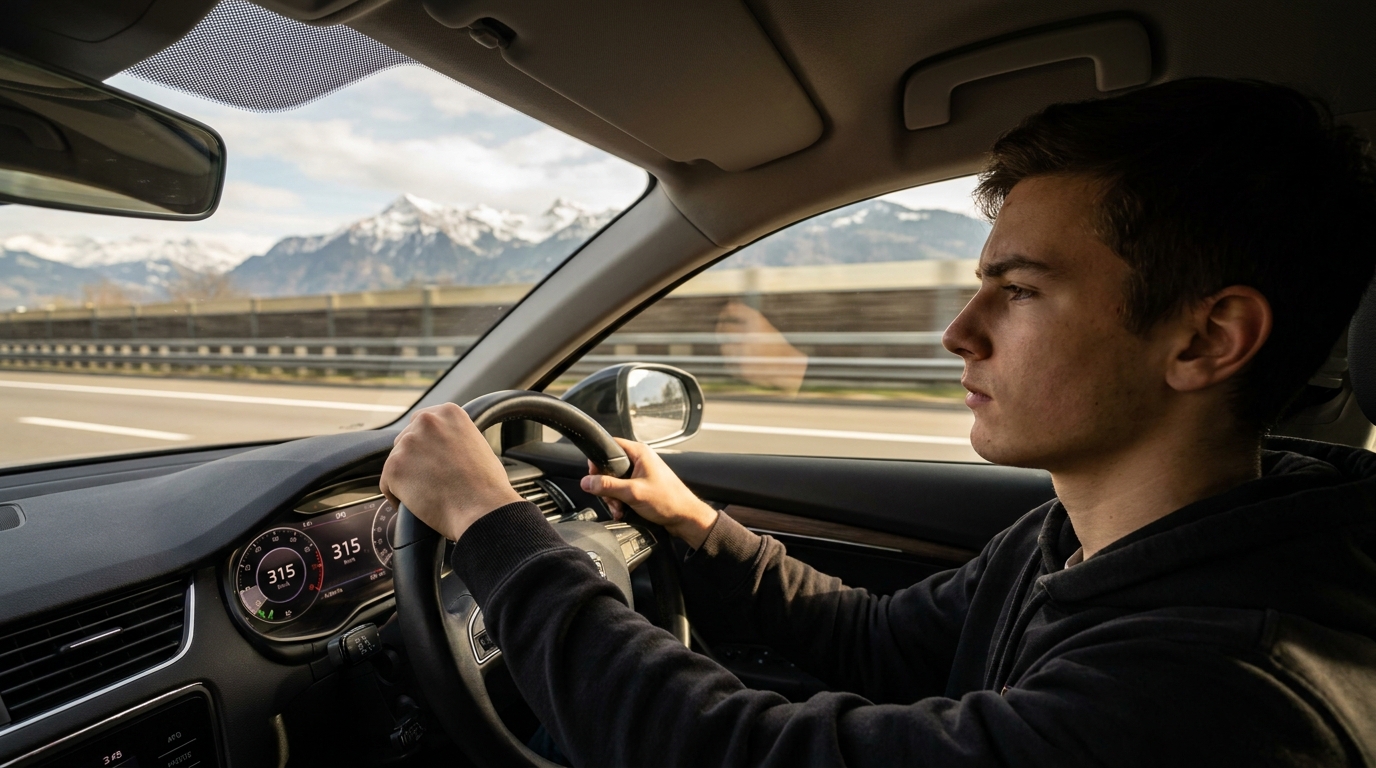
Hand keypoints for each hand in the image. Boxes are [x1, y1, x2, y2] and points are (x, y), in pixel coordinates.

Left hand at [380, 403, 523, 540]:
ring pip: (397, 461)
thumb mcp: (477, 444)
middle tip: (431, 478)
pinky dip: (398, 496)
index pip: (424, 422)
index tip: (432, 458)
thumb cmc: (486, 484)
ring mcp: (408, 444)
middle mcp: (426, 421)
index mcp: (448, 412)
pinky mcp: (394, 467)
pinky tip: (417, 504)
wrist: (482, 509)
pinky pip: (387, 483)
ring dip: (407, 477)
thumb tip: (441, 445)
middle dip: (415, 458)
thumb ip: (454, 436)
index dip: (427, 443)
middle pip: (407, 439)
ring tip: (427, 494)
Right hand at [581, 438, 718, 548]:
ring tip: (619, 508)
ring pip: (615, 481)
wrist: (685, 517)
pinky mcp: (641, 486)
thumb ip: (607, 486)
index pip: (610, 446)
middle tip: (611, 499)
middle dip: (606, 486)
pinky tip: (622, 511)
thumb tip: (586, 481)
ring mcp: (640, 473)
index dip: (598, 460)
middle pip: (609, 467)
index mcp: (639, 453)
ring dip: (613, 497)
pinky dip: (620, 501)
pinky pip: (623, 490)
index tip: (593, 476)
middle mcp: (639, 460)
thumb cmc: (668, 501)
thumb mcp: (633, 492)